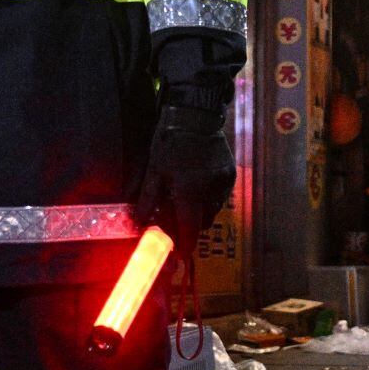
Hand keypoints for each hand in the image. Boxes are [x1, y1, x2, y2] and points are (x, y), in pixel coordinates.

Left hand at [134, 104, 234, 248]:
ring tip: (186, 197)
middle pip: (202, 221)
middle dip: (190, 224)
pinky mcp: (230, 174)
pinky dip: (208, 196)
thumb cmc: (170, 141)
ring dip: (199, 210)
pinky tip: (197, 184)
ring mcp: (223, 182)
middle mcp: (210, 189)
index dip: (185, 243)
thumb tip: (139, 222)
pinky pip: (220, 196)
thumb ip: (148, 199)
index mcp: (190, 189)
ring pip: (212, 209)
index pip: (190, 227)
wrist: (195, 115)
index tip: (180, 254)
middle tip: (176, 219)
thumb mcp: (153, 170)